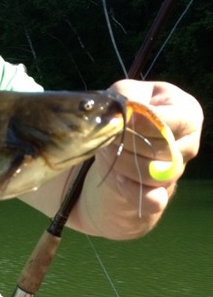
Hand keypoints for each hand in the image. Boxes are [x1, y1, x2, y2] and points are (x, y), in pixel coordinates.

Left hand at [93, 80, 202, 216]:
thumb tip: (128, 117)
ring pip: (154, 172)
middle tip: (108, 137)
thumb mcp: (123, 97)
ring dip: (123, 161)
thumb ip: (129, 101)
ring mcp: (178, 170)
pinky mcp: (163, 194)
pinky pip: (154, 199)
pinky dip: (132, 190)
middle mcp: (189, 142)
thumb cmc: (123, 116)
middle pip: (161, 148)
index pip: (166, 122)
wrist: (112, 149)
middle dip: (127, 143)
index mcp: (186, 111)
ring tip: (108, 151)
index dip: (138, 124)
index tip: (118, 122)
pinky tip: (118, 179)